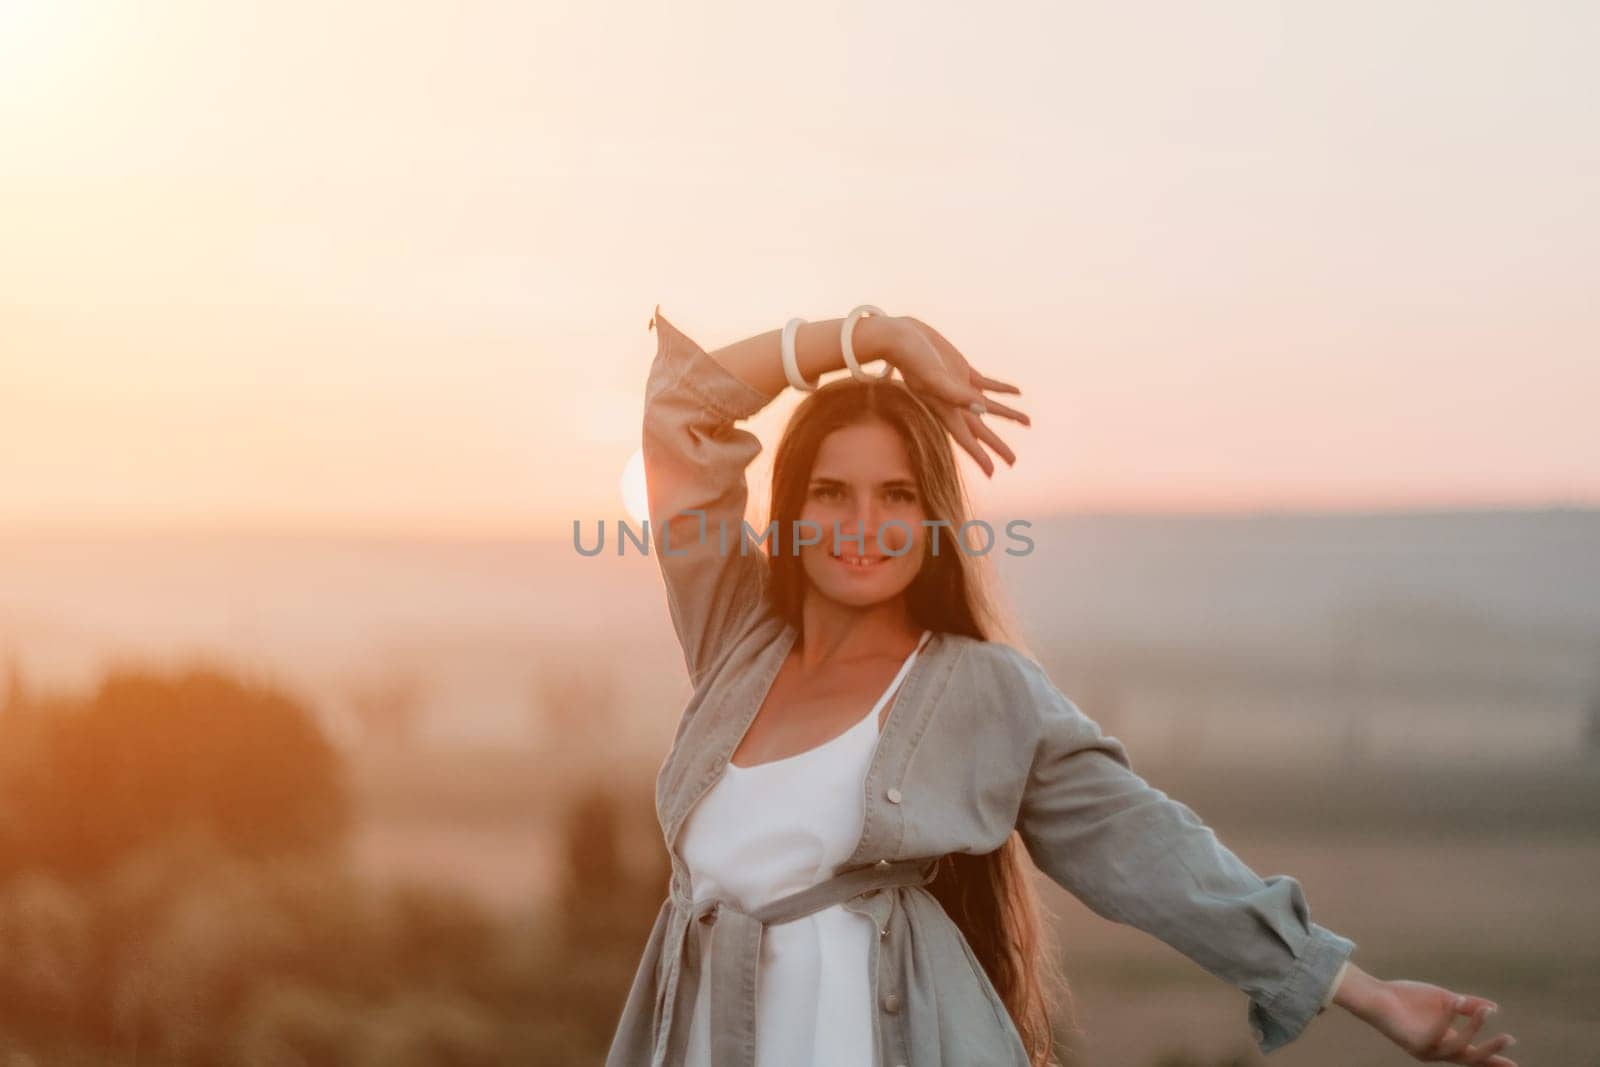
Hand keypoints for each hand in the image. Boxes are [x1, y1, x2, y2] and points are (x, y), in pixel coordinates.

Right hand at [878, 317, 1029, 476]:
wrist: (900, 337)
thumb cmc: (911, 359)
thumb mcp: (933, 378)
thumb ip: (957, 395)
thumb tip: (983, 409)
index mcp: (946, 410)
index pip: (967, 440)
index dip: (980, 457)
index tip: (993, 472)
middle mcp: (954, 403)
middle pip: (981, 430)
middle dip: (997, 446)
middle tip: (1012, 461)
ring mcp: (960, 387)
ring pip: (989, 407)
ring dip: (1008, 415)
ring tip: (1027, 422)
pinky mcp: (962, 370)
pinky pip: (988, 384)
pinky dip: (1002, 389)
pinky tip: (1016, 393)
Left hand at [1352, 977, 1517, 1064]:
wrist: (1377, 995)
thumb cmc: (1408, 997)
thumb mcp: (1445, 1000)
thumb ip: (1468, 1006)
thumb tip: (1494, 1008)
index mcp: (1447, 1040)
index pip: (1475, 1055)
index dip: (1494, 1060)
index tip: (1515, 1065)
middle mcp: (1438, 1050)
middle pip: (1470, 1058)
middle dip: (1491, 1052)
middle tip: (1509, 1039)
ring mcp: (1426, 1050)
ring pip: (1458, 1048)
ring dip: (1473, 1029)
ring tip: (1484, 1011)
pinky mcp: (1414, 1044)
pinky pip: (1436, 1034)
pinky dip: (1448, 1018)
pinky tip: (1454, 1001)